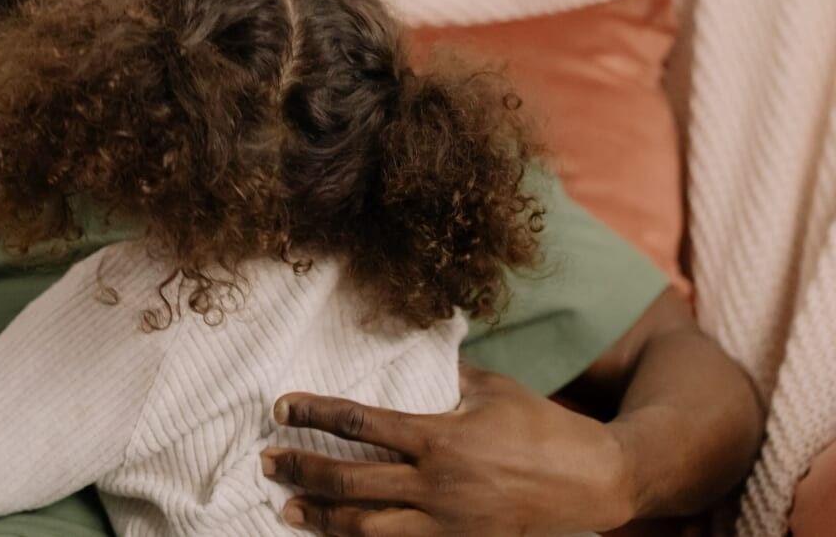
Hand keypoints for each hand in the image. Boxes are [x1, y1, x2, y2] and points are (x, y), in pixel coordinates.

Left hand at [261, 365, 635, 535]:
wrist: (597, 482)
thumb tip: (417, 346)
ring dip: (320, 518)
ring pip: (365, 528)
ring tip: (286, 509)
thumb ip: (448, 373)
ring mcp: (447, 523)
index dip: (313, 414)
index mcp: (439, 436)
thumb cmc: (544, 428)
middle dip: (301, 470)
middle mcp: (436, 483)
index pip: (359, 423)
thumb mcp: (494, 390)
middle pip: (350, 481)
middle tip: (267, 462)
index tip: (281, 408)